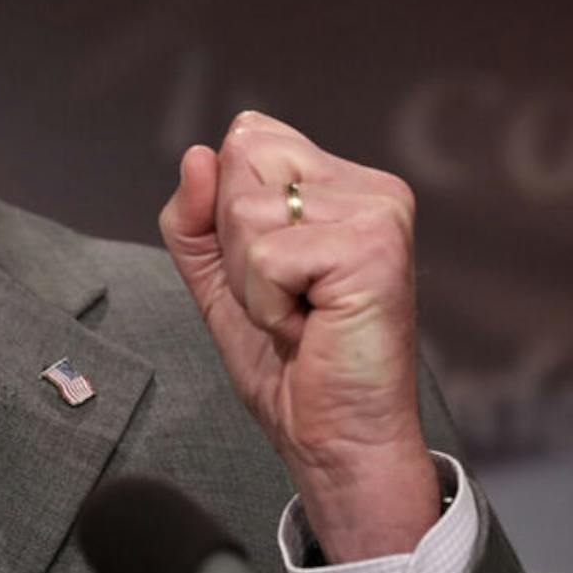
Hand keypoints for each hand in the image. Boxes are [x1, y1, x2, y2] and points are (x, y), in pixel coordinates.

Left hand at [159, 111, 440, 561]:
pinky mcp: (374, 246)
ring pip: (245, 210)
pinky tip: (311, 328)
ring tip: (299, 315)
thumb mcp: (218, 275)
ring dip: (251, 281)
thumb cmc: (286, 362)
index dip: (227, 208)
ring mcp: (377, 211)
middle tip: (286, 296)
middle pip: (241, 157)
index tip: (273, 269)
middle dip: (235, 241)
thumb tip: (195, 155)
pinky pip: (265, 255)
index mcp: (340, 181)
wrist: (332, 437)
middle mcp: (368, 185)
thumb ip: (195, 215)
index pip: (247, 135)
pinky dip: (267, 304)